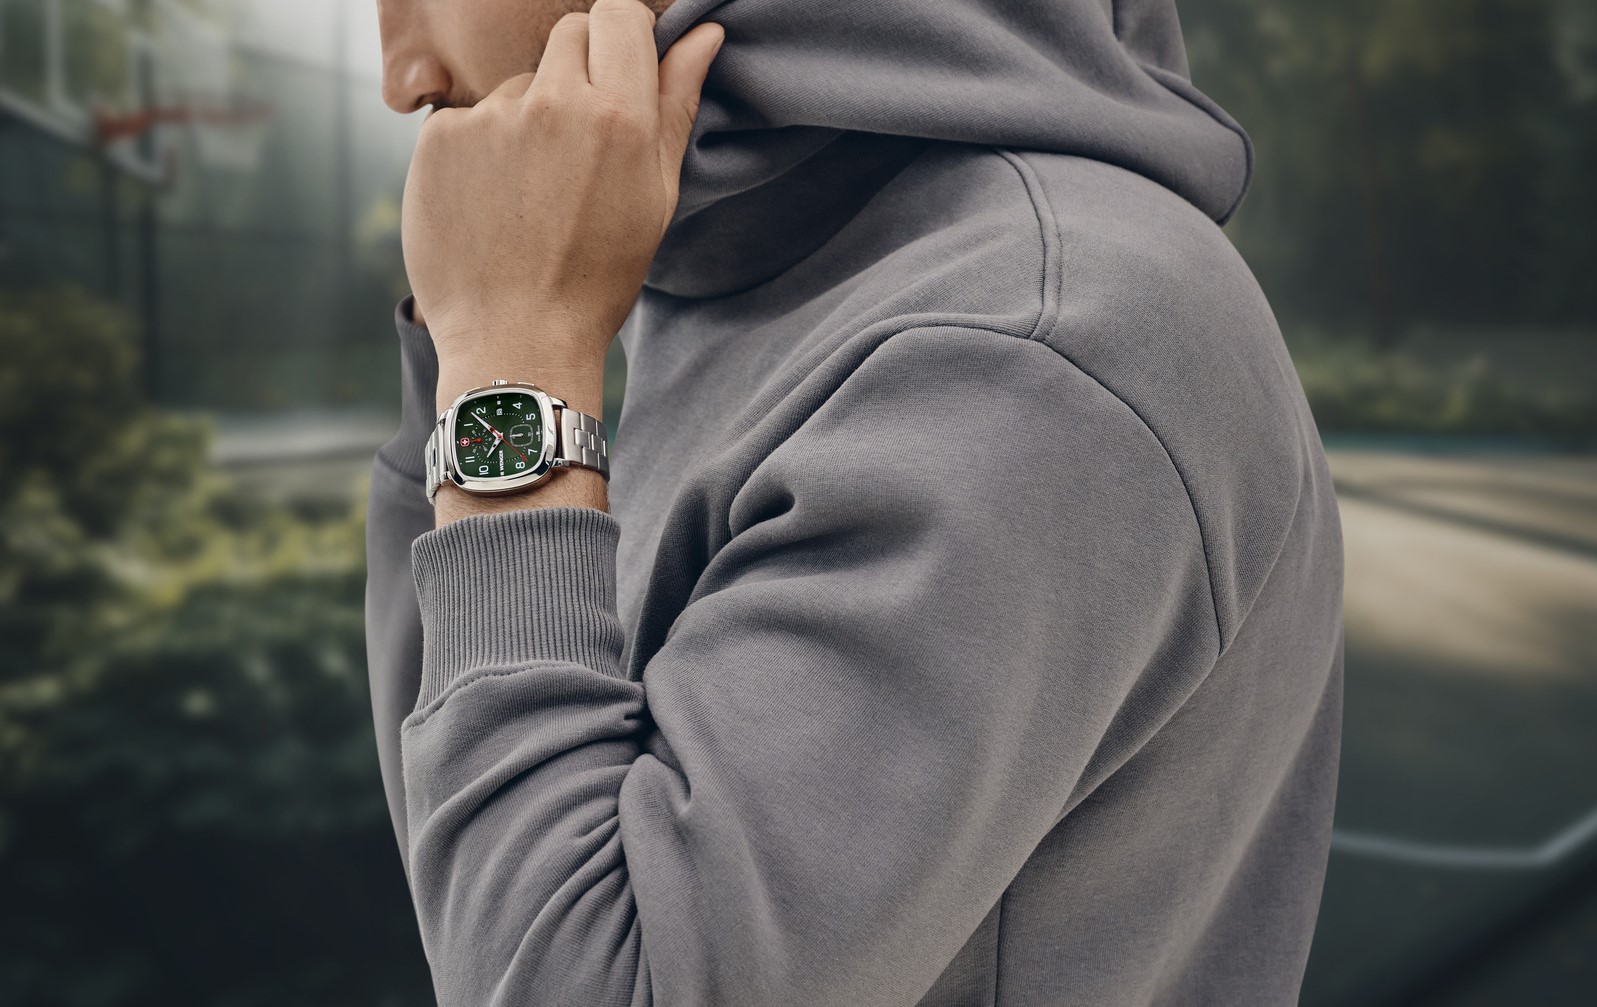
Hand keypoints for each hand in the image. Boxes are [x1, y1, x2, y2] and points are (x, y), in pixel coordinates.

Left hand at [401, 0, 724, 371]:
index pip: (620, 14)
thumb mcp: (655, 196)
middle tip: (577, 147)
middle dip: (578, 72)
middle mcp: (555, 104)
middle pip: (568, 35)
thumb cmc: (598, 278)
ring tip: (531, 194)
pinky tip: (491, 204)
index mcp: (619, 117)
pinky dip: (480, 150)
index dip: (622, 37)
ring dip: (527, 118)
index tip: (619, 71)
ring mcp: (491, 118)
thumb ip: (675, 105)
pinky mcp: (440, 138)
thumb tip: (703, 33)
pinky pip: (470, 118)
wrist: (516, 341)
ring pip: (518, 83)